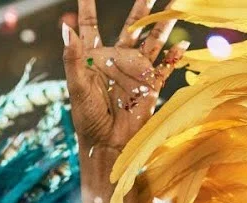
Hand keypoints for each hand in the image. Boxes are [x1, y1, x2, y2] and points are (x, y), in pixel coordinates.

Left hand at [63, 0, 180, 152]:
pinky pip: (165, 67)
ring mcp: (135, 72)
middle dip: (140, 8)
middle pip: (130, 27)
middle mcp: (116, 60)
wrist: (108, 145)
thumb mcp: (76, 87)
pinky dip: (174, 56)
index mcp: (94, 58)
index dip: (88, 7)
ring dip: (163, 24)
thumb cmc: (87, 119)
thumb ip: (73, 57)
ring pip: (152, 41)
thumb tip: (64, 28)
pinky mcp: (151, 86)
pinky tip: (182, 44)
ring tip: (174, 4)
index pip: (91, 25)